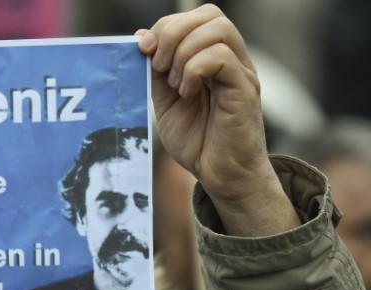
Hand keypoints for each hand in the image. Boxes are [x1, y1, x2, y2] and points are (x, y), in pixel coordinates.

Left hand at [137, 4, 299, 235]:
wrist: (220, 177)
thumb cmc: (197, 142)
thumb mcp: (165, 102)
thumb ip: (156, 72)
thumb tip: (141, 37)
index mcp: (213, 58)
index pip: (197, 17)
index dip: (166, 26)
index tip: (145, 51)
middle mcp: (232, 60)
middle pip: (210, 14)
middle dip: (173, 32)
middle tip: (158, 66)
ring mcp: (241, 73)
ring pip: (218, 30)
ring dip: (184, 53)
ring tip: (175, 85)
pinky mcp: (245, 91)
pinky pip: (221, 58)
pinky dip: (195, 70)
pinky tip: (187, 94)